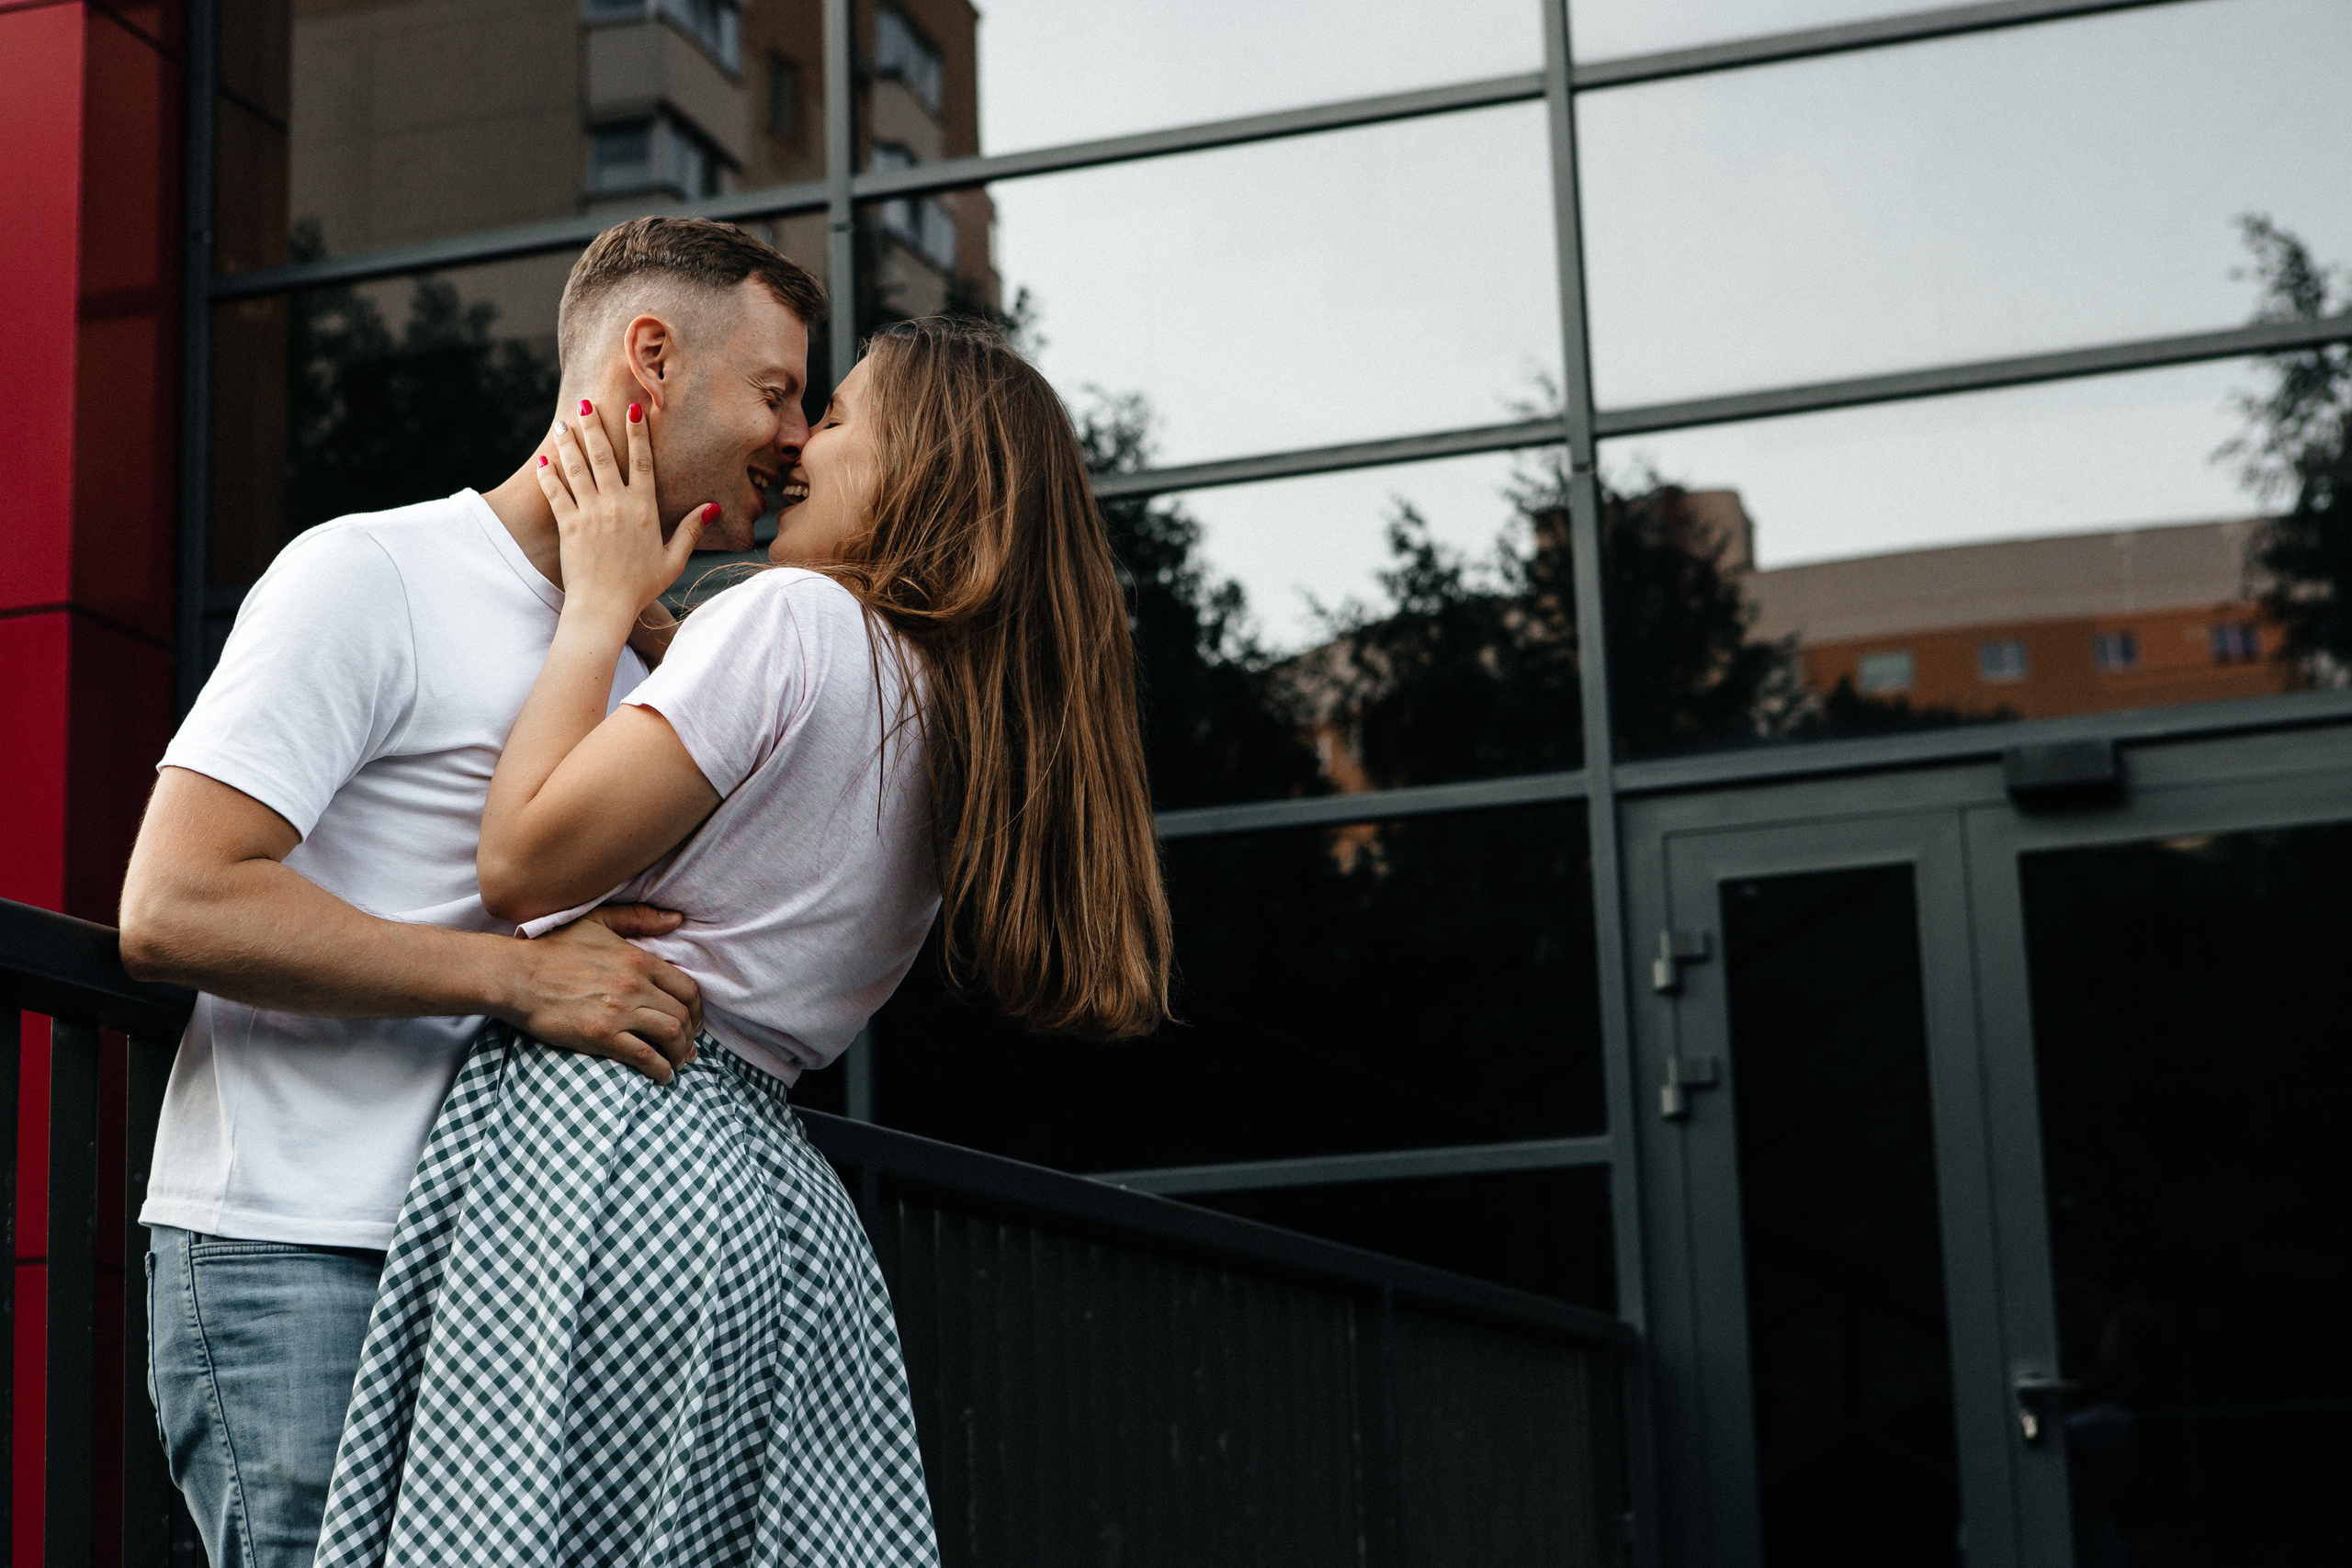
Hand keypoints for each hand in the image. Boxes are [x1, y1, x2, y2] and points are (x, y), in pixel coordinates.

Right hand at [493, 902, 703, 1082]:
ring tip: (678, 1062)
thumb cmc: (553, 948)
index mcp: (638, 959)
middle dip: (692, 1035)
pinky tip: (662, 1076)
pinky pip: (645, 1056)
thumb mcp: (597, 921)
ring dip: (681, 1053)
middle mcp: (635, 984)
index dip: (697, 1009)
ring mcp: (619, 1010)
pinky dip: (661, 1069)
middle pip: (683, 1014)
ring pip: (671, 1035)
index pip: (687, 988)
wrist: (515, 975)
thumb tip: (677, 920)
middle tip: (689, 1048)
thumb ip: (638, 918)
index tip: (694, 1022)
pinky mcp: (601, 1035)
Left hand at [537, 399, 715, 627]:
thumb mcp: (673, 560)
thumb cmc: (641, 587)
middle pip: (604, 455)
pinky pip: (556, 492)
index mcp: (644, 509)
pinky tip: (543, 460)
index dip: (637, 434)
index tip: (632, 410)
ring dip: (569, 443)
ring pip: (577, 468)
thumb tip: (713, 507)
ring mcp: (590, 513)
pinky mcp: (568, 525)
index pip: (641, 462)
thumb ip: (691, 530)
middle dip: (594, 426)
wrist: (604, 607)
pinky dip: (548, 474)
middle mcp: (616, 504)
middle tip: (585, 404)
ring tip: (563, 424)